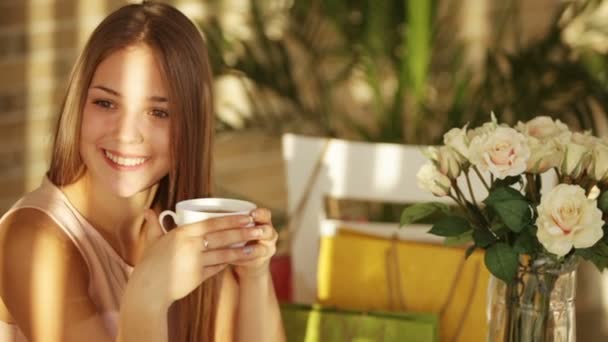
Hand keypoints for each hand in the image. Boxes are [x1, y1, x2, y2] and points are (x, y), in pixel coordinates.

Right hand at [125, 209, 263, 310]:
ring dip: (242, 250)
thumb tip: (148, 211)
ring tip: (257, 247)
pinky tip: (238, 260)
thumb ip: (155, 226)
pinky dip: (228, 263)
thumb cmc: (149, 264)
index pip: (212, 223)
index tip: (247, 217)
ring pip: (224, 254)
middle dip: (243, 233)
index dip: (231, 220)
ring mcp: (195, 262)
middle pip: (222, 237)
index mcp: (182, 233)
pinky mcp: (198, 277)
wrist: (147, 290)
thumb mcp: (152, 242)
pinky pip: (217, 268)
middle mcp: (191, 245)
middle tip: (259, 230)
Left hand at [230, 208, 278, 278]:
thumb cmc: (236, 236)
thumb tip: (202, 213)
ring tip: (240, 249)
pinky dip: (242, 260)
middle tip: (253, 231)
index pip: (266, 214)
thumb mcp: (234, 226)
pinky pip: (254, 262)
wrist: (247, 260)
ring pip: (263, 249)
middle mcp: (268, 235)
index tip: (251, 213)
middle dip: (261, 231)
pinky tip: (229, 260)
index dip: (260, 214)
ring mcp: (267, 250)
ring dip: (252, 249)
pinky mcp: (261, 262)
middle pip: (268, 231)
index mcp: (263, 222)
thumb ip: (226, 220)